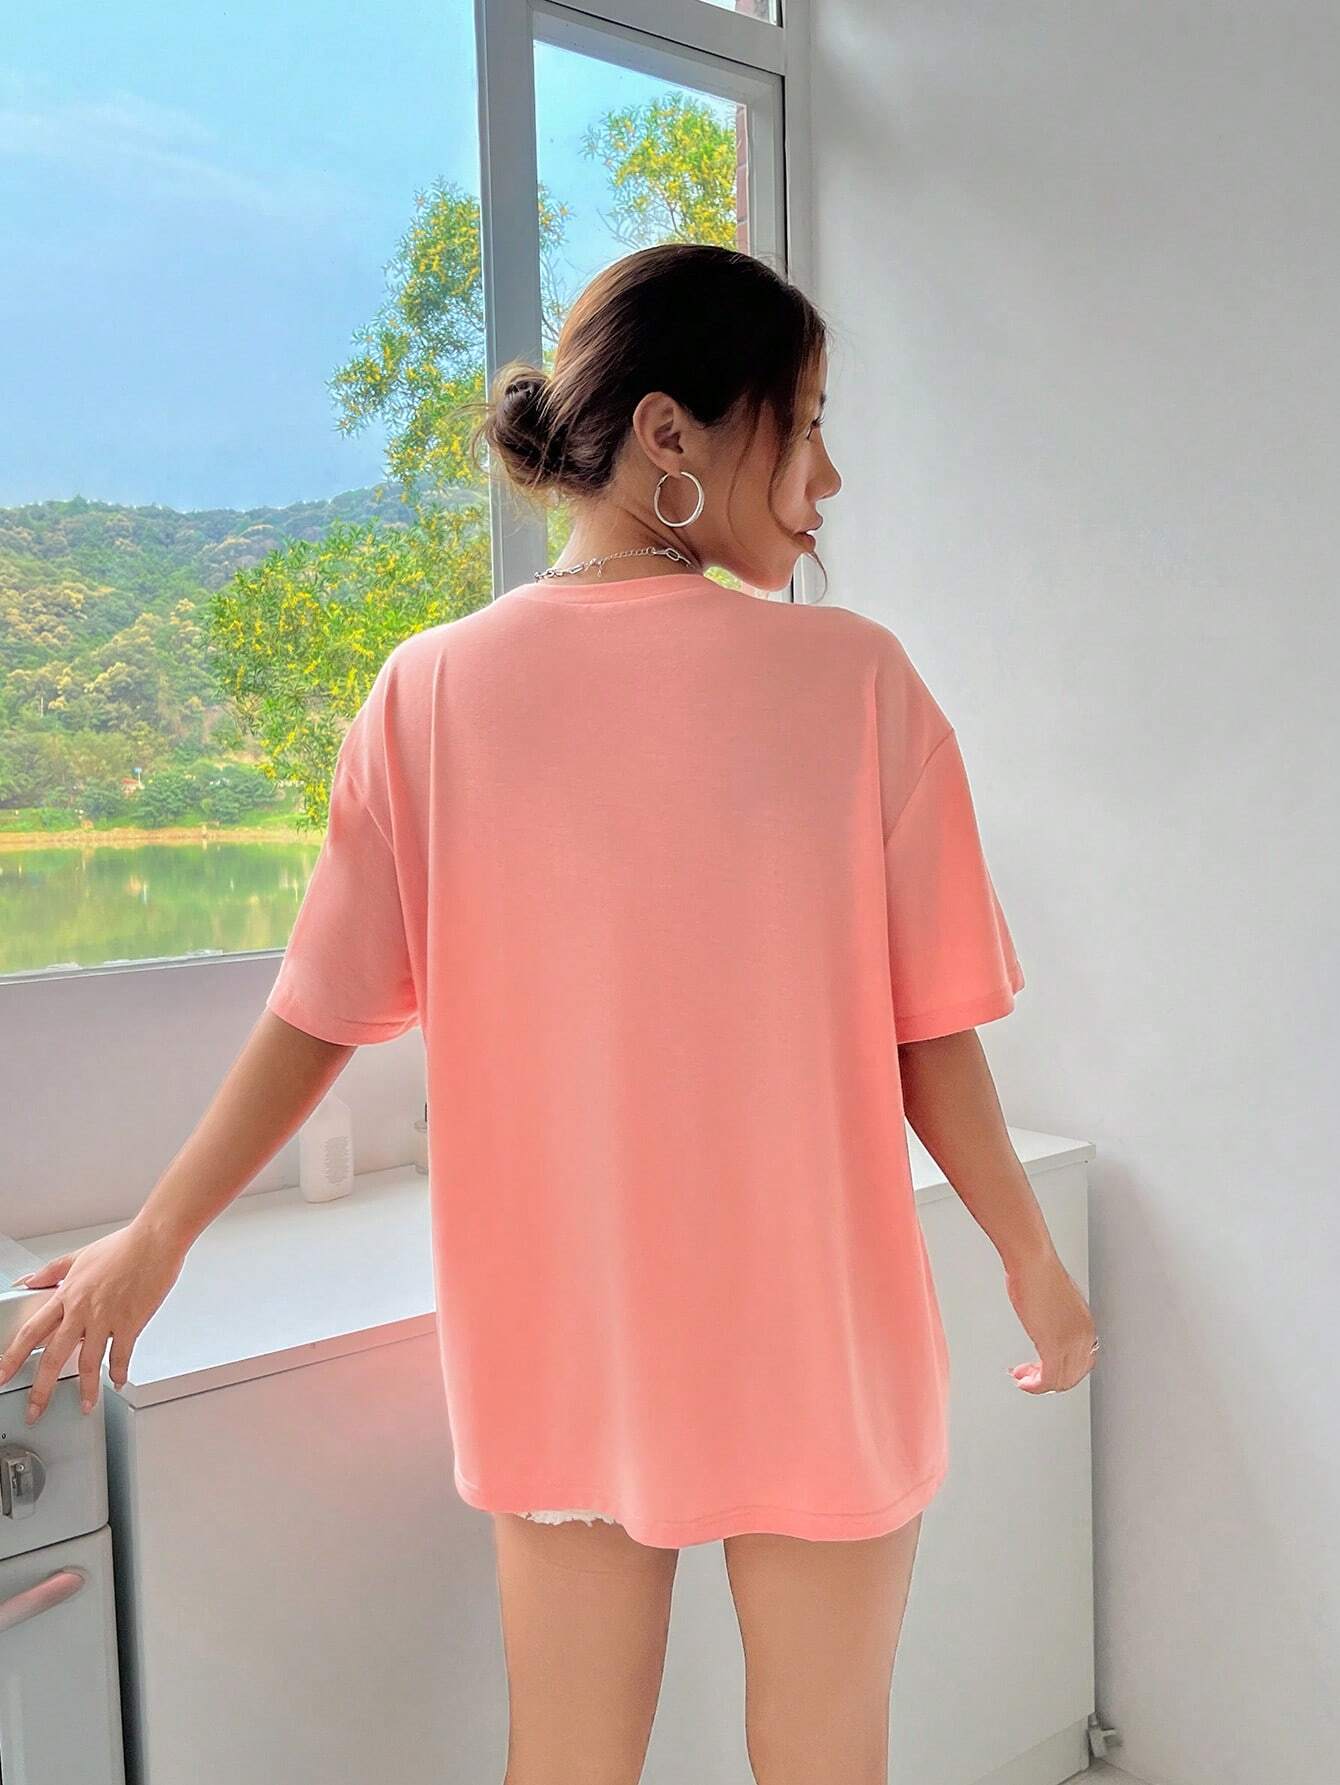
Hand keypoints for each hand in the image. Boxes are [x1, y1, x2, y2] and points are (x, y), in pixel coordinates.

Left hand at [0, 1219, 187, 1423]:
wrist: (154, 1241)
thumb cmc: (122, 1246)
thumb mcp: (79, 1256)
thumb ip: (50, 1272)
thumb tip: (27, 1281)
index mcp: (67, 1294)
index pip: (31, 1332)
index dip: (12, 1357)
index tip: (3, 1376)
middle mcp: (82, 1310)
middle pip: (54, 1357)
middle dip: (41, 1389)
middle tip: (35, 1410)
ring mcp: (107, 1318)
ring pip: (89, 1363)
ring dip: (86, 1389)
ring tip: (84, 1405)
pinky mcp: (131, 1322)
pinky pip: (121, 1355)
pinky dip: (119, 1371)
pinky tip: (118, 1380)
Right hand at [1004, 1248, 1097, 1394]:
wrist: (1034, 1262)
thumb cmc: (1038, 1272)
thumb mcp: (1055, 1301)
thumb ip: (1056, 1320)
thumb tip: (1045, 1328)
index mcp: (1086, 1325)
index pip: (1082, 1363)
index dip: (1061, 1370)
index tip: (1042, 1369)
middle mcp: (1084, 1336)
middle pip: (1072, 1376)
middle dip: (1049, 1381)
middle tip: (1028, 1378)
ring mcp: (1071, 1343)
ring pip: (1060, 1381)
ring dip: (1039, 1385)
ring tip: (1022, 1380)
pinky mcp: (1053, 1346)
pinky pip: (1048, 1379)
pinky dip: (1035, 1386)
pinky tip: (1023, 1382)